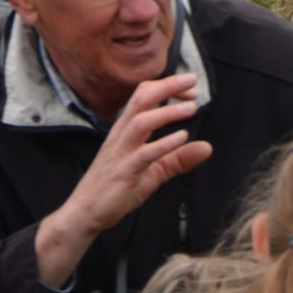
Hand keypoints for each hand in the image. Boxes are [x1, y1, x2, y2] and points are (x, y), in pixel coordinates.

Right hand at [35, 75, 211, 285]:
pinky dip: (164, 144)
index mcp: (125, 131)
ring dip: (167, 112)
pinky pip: (143, 154)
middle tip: (192, 80)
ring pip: (140, 122)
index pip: (143, 96)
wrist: (85, 213)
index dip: (166, 87)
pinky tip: (182, 137)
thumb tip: (206, 147)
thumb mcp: (153, 171)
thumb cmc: (115, 189)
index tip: (189, 87)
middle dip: (167, 87)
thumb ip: (178, 159)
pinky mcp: (123, 172)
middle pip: (141, 100)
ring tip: (192, 107)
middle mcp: (121, 136)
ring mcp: (120, 153)